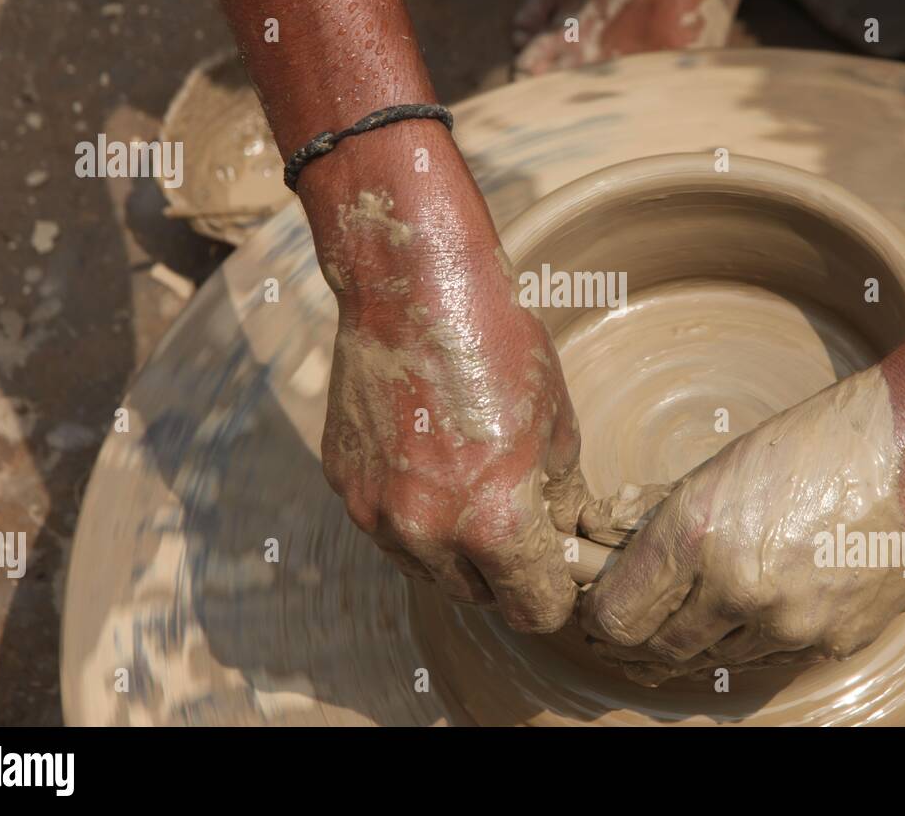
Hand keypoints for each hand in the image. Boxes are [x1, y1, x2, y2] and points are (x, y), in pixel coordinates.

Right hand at [312, 142, 601, 632]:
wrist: (413, 292)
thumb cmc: (498, 347)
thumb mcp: (559, 426)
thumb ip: (559, 502)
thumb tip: (559, 540)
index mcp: (496, 523)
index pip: (534, 612)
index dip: (554, 596)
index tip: (556, 576)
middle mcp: (430, 533)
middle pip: (478, 597)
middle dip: (504, 572)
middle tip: (517, 519)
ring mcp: (378, 514)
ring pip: (428, 570)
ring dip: (454, 550)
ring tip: (470, 483)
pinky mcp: (346, 490)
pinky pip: (389, 530)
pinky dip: (413, 515)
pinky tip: (429, 462)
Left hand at [578, 366, 904, 684]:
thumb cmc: (818, 443)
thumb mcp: (724, 466)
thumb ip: (669, 518)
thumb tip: (618, 547)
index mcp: (697, 533)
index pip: (618, 613)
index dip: (600, 617)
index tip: (598, 612)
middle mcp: (736, 588)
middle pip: (658, 648)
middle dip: (635, 642)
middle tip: (626, 632)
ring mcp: (788, 624)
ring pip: (714, 659)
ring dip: (696, 643)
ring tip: (687, 621)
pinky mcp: (832, 642)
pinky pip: (770, 660)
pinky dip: (751, 644)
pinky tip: (747, 619)